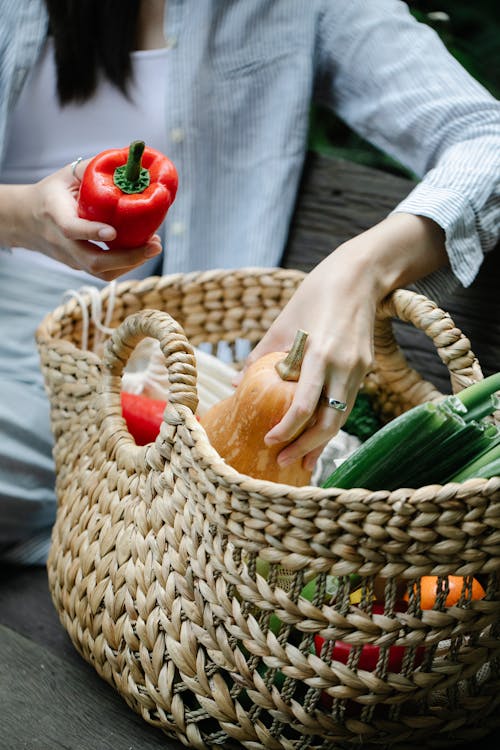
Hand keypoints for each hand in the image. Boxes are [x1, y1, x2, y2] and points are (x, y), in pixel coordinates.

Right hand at [0, 160, 161, 280]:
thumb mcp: (66, 175)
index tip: (113, 232)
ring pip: (102, 272)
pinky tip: (142, 250)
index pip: (71, 229)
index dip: (92, 232)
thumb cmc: (51, 193)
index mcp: (55, 215)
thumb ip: (91, 169)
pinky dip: (127, 264)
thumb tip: (127, 161)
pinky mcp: (80, 266)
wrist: (25, 220)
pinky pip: (105, 272)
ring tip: (153, 247)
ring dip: (132, 263)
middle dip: (128, 257)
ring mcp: (71, 258)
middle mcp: (62, 243)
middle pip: (94, 262)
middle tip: (155, 245)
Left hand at [243, 213, 447, 470]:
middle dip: (306, 446)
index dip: (286, 428)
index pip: (303, 405)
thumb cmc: (315, 294)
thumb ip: (262, 357)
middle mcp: (343, 366)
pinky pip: (347, 402)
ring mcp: (358, 368)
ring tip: (303, 460)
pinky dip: (332, 421)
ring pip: (342, 416)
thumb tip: (239, 385)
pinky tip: (318, 434)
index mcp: (320, 353)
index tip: (269, 441)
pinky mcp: (365, 367)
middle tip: (284, 462)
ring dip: (322, 441)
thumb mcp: (282, 323)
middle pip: (329, 421)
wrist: (360, 275)